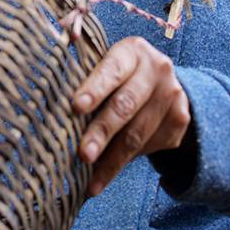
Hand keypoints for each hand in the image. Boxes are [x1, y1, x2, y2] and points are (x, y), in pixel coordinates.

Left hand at [73, 36, 190, 196]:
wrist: (165, 84)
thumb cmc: (122, 75)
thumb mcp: (108, 65)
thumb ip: (87, 76)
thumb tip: (49, 102)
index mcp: (133, 51)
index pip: (112, 70)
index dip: (94, 88)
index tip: (76, 106)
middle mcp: (157, 70)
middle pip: (124, 105)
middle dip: (101, 132)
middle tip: (83, 154)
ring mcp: (172, 95)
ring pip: (137, 133)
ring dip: (112, 160)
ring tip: (91, 179)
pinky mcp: (179, 121)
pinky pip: (149, 146)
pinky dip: (124, 163)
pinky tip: (106, 174)